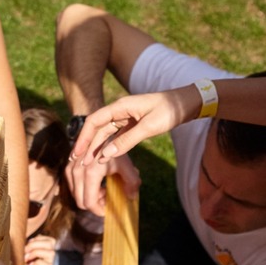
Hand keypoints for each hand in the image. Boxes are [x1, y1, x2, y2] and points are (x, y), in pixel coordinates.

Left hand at [23, 235, 57, 264]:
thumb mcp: (22, 256)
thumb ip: (25, 248)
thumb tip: (22, 239)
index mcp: (45, 250)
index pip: (50, 240)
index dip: (40, 238)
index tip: (28, 242)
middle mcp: (49, 256)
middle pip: (51, 243)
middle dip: (36, 244)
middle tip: (25, 250)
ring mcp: (49, 264)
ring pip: (51, 253)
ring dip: (36, 252)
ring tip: (27, 258)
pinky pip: (47, 264)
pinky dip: (37, 262)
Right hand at [65, 153, 140, 215]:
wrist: (100, 129)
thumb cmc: (114, 146)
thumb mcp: (126, 164)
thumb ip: (131, 182)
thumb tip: (131, 198)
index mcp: (90, 173)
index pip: (88, 202)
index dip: (99, 210)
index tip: (109, 208)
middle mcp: (76, 172)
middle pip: (80, 201)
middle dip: (94, 204)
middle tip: (107, 198)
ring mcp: (70, 169)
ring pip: (76, 194)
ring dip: (89, 196)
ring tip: (103, 189)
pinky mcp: (68, 166)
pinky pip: (73, 186)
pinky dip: (83, 189)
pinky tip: (96, 182)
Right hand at [70, 87, 197, 209]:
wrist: (188, 102)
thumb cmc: (170, 110)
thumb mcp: (149, 127)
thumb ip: (127, 140)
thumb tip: (106, 155)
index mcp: (120, 107)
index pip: (94, 121)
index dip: (84, 137)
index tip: (78, 152)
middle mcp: (119, 111)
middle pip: (97, 128)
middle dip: (87, 144)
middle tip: (78, 161)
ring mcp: (125, 117)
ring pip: (105, 133)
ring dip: (96, 146)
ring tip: (87, 162)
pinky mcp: (132, 124)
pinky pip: (115, 135)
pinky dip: (108, 146)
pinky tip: (104, 156)